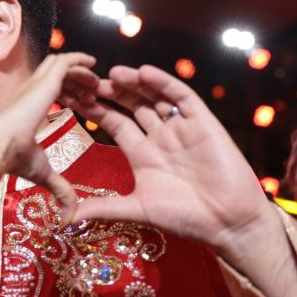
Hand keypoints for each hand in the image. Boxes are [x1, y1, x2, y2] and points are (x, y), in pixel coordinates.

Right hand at [0, 52, 98, 222]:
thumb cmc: (15, 159)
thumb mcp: (44, 172)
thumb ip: (59, 187)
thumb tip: (70, 215)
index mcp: (28, 107)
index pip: (51, 92)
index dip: (70, 96)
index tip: (85, 106)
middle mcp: (31, 91)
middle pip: (58, 75)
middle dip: (78, 83)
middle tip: (94, 93)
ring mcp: (37, 82)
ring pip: (63, 67)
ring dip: (82, 73)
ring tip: (97, 84)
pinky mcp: (46, 79)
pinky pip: (67, 62)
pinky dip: (81, 62)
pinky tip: (94, 66)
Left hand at [69, 64, 273, 255]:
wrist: (228, 223)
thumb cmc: (185, 218)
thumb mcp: (138, 209)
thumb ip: (104, 207)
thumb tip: (68, 216)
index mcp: (142, 154)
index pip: (115, 123)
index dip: (97, 110)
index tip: (75, 97)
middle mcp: (160, 137)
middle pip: (132, 105)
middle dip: (112, 92)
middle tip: (90, 80)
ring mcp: (182, 128)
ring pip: (154, 96)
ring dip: (135, 83)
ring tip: (113, 73)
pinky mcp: (203, 123)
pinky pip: (182, 97)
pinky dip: (164, 83)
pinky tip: (145, 73)